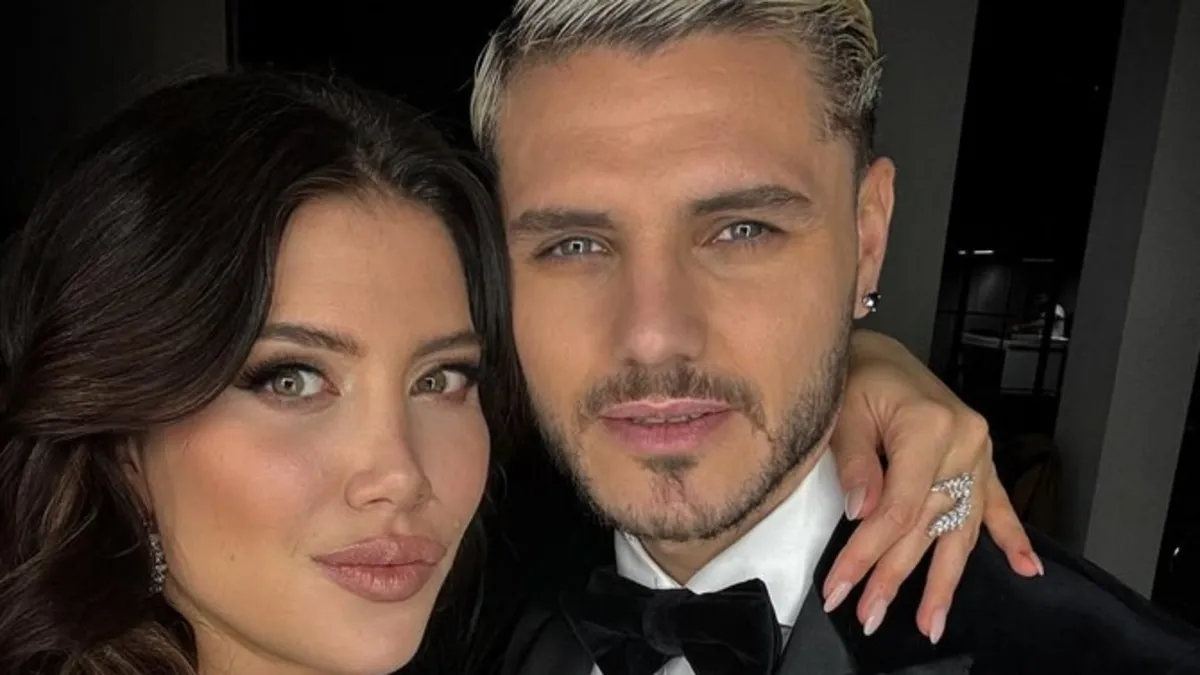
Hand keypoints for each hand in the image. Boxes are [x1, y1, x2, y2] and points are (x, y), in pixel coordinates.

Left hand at [822, 330, 1042, 642]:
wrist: (878, 350)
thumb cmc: (857, 375)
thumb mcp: (845, 413)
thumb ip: (856, 463)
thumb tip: (862, 513)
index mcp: (930, 427)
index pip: (899, 508)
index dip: (867, 552)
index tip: (841, 586)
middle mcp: (964, 443)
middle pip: (927, 525)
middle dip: (894, 576)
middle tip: (869, 615)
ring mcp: (978, 452)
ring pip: (960, 526)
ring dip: (945, 578)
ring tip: (932, 622)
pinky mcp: (979, 458)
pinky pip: (997, 503)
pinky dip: (1011, 536)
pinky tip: (1027, 569)